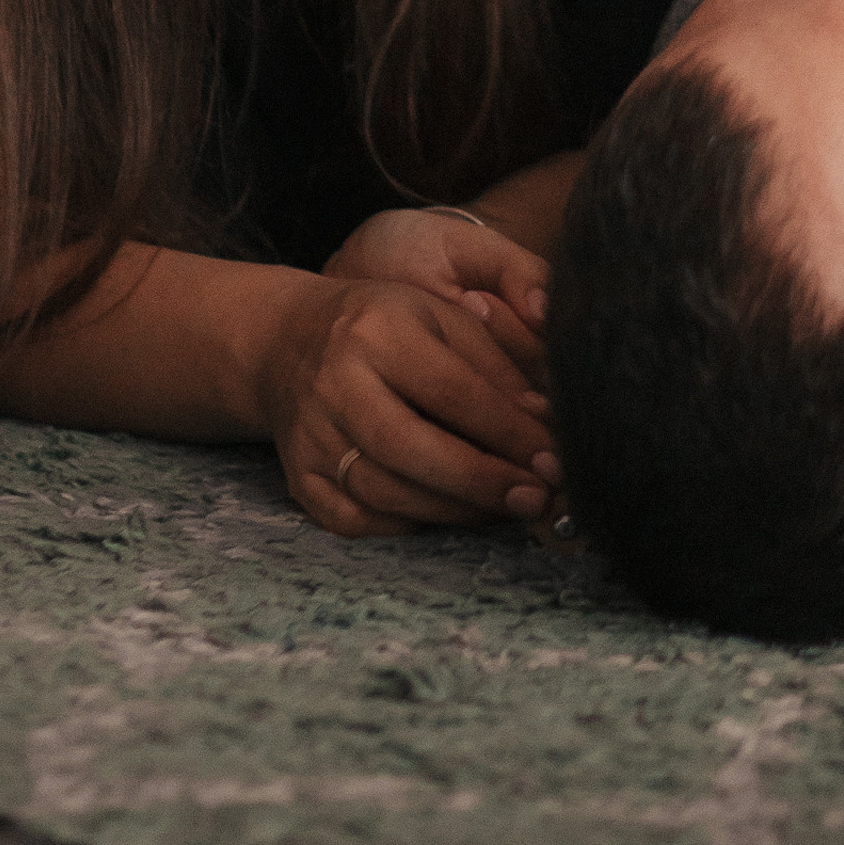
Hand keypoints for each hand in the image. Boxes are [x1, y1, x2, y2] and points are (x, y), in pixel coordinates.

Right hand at [265, 217, 558, 538]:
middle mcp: (335, 384)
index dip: (508, 430)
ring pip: (384, 492)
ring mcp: (310, 435)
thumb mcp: (442, 318)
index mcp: (377, 331)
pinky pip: (355, 519)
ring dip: (454, 510)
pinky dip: (406, 526)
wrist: (289, 341)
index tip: (554, 458)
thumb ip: (496, 366)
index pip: (451, 390)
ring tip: (505, 510)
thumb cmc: (386, 325)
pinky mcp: (298, 476)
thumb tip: (545, 424)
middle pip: (411, 447)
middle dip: (481, 481)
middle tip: (536, 499)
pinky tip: (447, 515)